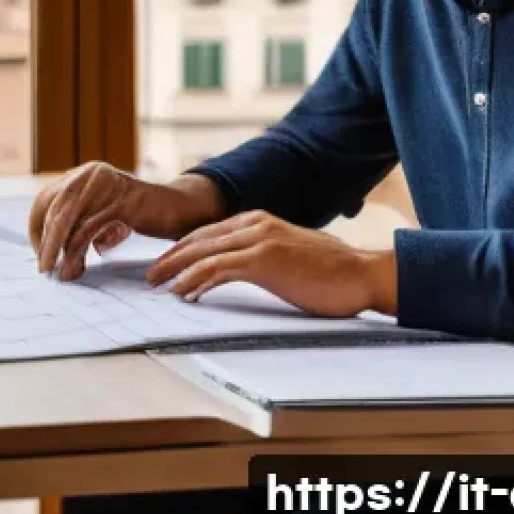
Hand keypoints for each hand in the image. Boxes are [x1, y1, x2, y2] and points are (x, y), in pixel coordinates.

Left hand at [28, 162, 227, 280]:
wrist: (177, 208)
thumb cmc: (136, 215)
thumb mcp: (101, 211)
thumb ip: (78, 220)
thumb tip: (46, 249)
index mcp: (83, 174)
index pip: (46, 199)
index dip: (37, 228)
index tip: (38, 254)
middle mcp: (91, 174)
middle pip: (55, 209)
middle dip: (46, 243)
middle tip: (44, 269)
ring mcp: (108, 185)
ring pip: (71, 220)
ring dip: (62, 252)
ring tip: (64, 275)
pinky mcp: (124, 201)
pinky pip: (92, 228)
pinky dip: (81, 251)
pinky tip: (81, 268)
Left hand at [146, 209, 396, 318]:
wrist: (362, 274)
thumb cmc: (330, 272)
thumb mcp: (288, 254)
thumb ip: (262, 254)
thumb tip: (238, 268)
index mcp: (259, 220)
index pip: (209, 232)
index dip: (183, 248)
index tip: (166, 264)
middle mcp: (255, 224)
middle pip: (198, 239)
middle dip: (170, 257)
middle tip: (150, 275)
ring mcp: (259, 240)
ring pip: (203, 252)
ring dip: (175, 269)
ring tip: (158, 285)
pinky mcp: (264, 260)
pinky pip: (218, 269)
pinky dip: (195, 280)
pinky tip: (184, 293)